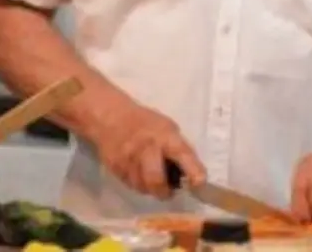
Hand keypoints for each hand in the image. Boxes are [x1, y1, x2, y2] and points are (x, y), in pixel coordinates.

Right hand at [88, 101, 205, 198]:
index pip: (182, 154)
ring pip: (142, 187)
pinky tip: (140, 175)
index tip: (199, 184)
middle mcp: (146, 148)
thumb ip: (179, 148)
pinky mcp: (115, 168)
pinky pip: (130, 184)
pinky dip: (139, 184)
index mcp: (165, 136)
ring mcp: (128, 159)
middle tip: (169, 192)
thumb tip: (191, 172)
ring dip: (151, 189)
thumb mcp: (168, 128)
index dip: (193, 170)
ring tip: (154, 181)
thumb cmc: (146, 123)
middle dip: (165, 191)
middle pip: (156, 179)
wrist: (112, 118)